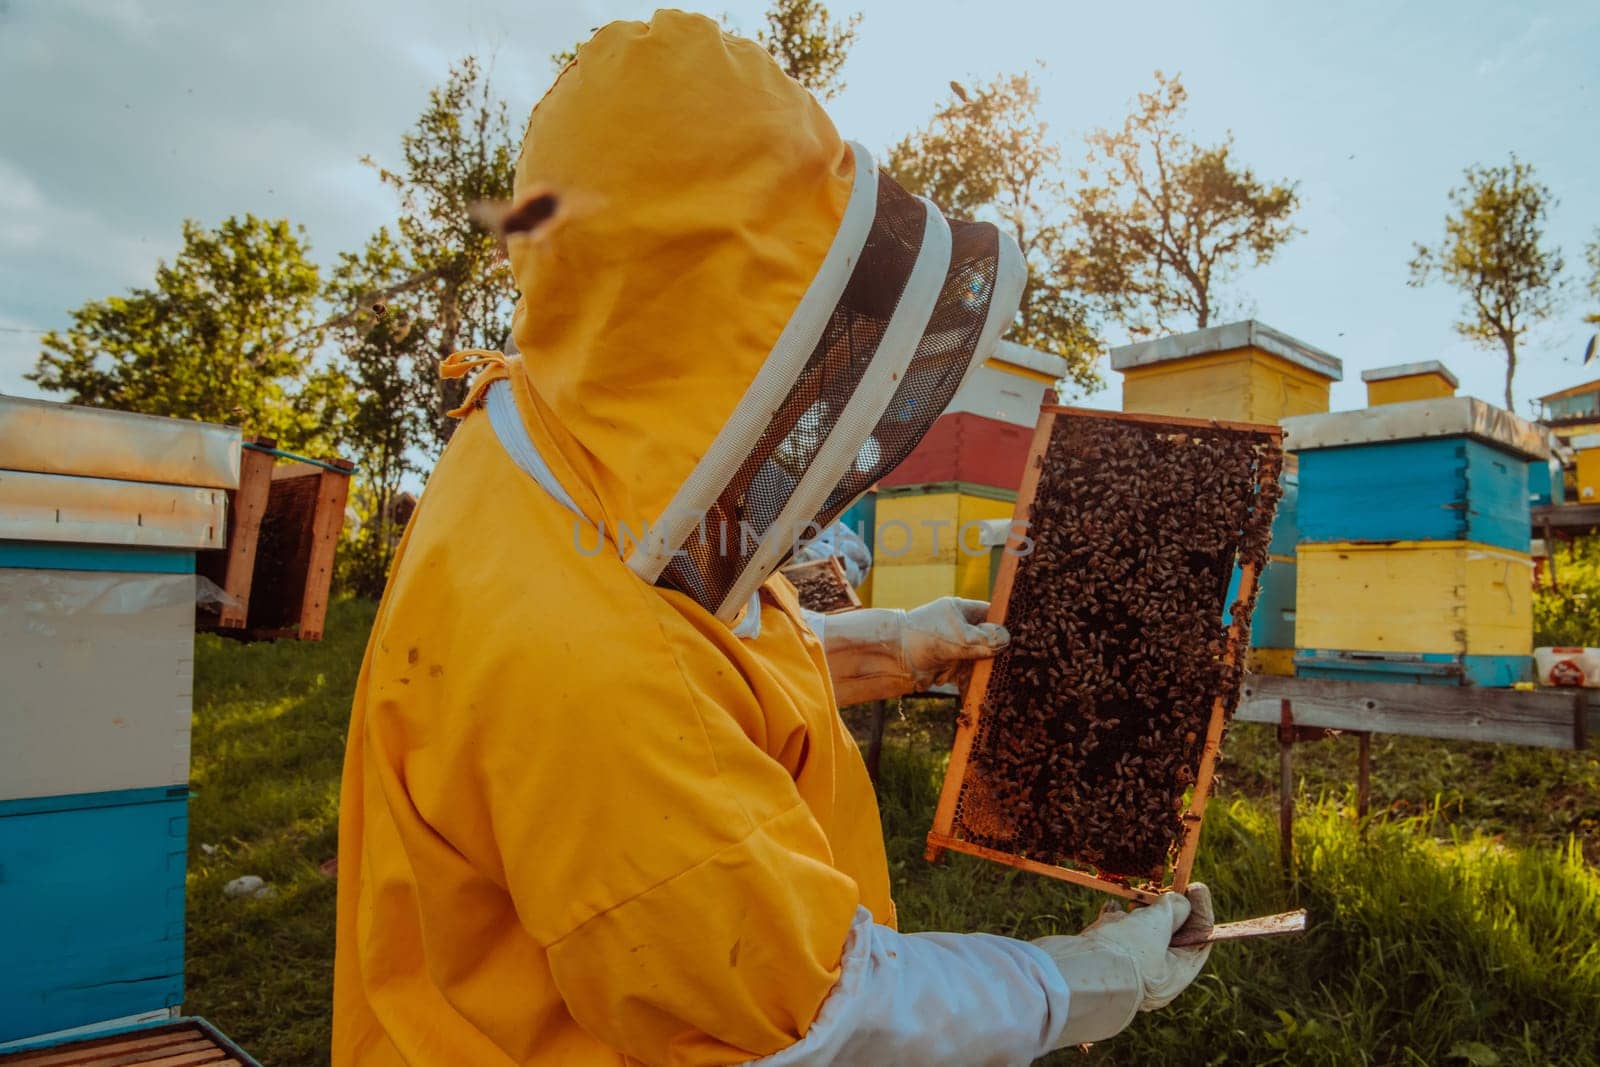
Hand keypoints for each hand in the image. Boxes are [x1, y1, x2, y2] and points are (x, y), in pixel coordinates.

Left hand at [821, 598, 1008, 704]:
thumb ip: (985, 640)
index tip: (1025, 637)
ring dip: (990, 670)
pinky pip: (968, 676)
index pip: (992, 615)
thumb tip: (1007, 638)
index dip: (1007, 626)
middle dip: (1001, 652)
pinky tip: (990, 690)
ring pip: (980, 660)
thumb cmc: (925, 638)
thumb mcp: (960, 637)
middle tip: (1023, 663)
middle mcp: (960, 628)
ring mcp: (954, 648)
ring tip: (1011, 679)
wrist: (893, 658)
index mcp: (962, 610)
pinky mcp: (948, 668)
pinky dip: (976, 683)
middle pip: (989, 640)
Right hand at [1030, 885, 1213, 1045]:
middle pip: (1169, 936)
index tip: (1197, 886)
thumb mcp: (1156, 926)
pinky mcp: (1103, 956)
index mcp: (1174, 976)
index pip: (1197, 941)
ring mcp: (1126, 966)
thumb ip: (1171, 910)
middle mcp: (1152, 974)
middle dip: (1167, 910)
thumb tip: (1178, 902)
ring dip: (1140, 913)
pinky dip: (1115, 917)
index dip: (1200, 913)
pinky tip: (1112, 906)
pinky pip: (1114, 934)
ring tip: (1136, 898)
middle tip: (1164, 888)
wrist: (1073, 972)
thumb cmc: (1122, 954)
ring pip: (1140, 934)